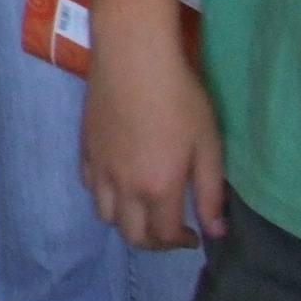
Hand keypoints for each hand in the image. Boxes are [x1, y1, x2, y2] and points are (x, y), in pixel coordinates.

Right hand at [84, 36, 225, 248]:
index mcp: (158, 188)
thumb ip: (210, 193)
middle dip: (153, 242)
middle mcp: (124, 186)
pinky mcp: (85, 148)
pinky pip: (89, 185)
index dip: (180, 243)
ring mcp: (99, 168)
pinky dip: (104, 194)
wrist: (133, 57)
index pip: (163, 236)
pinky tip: (119, 179)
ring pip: (104, 214)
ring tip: (143, 206)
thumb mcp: (208, 145)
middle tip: (170, 230)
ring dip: (126, 220)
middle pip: (131, 235)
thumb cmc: (179, 98)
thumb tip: (215, 231)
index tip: (194, 235)